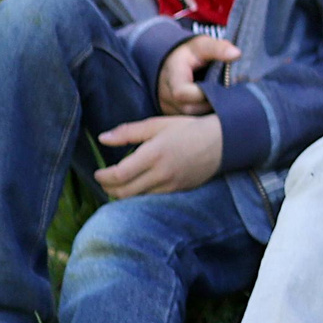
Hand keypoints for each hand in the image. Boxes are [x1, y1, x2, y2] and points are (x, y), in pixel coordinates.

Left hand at [94, 114, 222, 196]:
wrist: (224, 142)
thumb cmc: (189, 129)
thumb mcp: (157, 124)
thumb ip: (128, 132)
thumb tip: (102, 138)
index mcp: (153, 154)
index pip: (119, 175)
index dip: (103, 177)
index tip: (98, 173)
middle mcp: (161, 174)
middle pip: (124, 192)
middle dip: (109, 188)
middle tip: (105, 180)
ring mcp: (171, 185)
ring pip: (137, 198)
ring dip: (123, 193)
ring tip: (120, 184)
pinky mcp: (178, 191)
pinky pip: (152, 198)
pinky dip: (140, 194)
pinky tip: (139, 185)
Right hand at [156, 35, 239, 114]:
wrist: (174, 61)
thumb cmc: (191, 53)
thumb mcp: (202, 45)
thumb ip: (218, 48)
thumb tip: (237, 54)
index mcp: (172, 76)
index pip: (182, 93)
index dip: (203, 94)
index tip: (222, 87)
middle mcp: (166, 94)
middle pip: (188, 109)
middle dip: (211, 105)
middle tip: (230, 98)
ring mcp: (168, 106)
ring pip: (190, 117)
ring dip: (209, 112)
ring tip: (226, 103)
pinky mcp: (174, 114)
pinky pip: (189, 121)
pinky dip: (204, 117)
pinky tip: (218, 109)